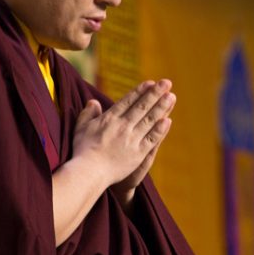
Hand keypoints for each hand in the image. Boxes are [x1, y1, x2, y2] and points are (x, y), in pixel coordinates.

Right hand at [72, 79, 174, 196]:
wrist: (89, 172)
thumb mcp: (81, 128)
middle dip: (155, 93)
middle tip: (166, 82)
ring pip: (149, 120)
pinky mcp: (138, 154)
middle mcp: (123, 126)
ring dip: (162, 107)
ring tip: (171, 96)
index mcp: (110, 119)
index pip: (128, 101)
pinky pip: (151, 139)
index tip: (151, 82)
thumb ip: (87, 113)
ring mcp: (132, 139)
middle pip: (142, 107)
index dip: (140, 91)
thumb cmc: (82, 151)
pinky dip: (160, 130)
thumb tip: (93, 101)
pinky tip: (168, 121)